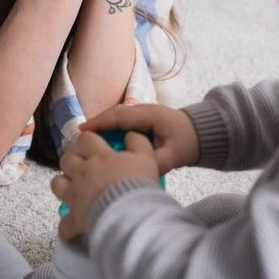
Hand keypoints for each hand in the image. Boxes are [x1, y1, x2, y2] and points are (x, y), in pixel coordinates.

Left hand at [50, 131, 160, 239]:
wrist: (130, 213)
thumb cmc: (137, 184)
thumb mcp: (146, 157)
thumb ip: (138, 142)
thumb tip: (130, 134)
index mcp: (99, 156)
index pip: (85, 139)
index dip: (86, 140)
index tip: (91, 144)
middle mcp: (83, 172)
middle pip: (66, 159)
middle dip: (72, 160)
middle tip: (82, 166)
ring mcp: (75, 195)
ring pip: (57, 183)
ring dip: (62, 185)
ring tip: (72, 189)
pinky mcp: (75, 218)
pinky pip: (64, 224)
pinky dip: (68, 226)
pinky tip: (74, 226)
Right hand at [82, 104, 198, 174]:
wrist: (200, 133)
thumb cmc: (187, 142)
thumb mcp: (173, 156)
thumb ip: (155, 163)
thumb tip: (135, 169)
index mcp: (150, 116)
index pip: (120, 116)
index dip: (100, 122)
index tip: (83, 131)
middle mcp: (144, 109)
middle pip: (115, 113)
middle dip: (96, 123)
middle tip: (78, 137)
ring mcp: (143, 111)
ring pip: (117, 115)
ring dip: (102, 124)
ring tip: (86, 139)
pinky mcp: (142, 117)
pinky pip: (122, 119)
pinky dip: (110, 126)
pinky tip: (101, 138)